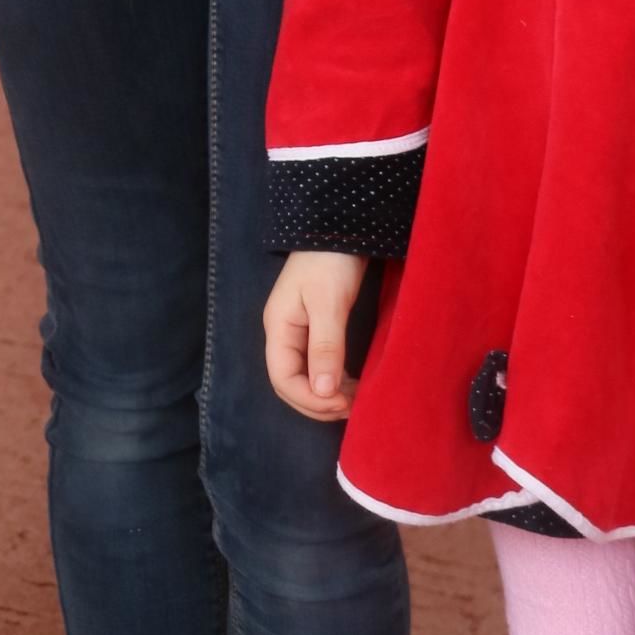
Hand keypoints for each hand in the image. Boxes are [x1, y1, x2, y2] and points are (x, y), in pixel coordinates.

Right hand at [265, 251, 368, 419]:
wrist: (343, 226)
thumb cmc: (331, 261)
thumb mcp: (328, 304)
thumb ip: (325, 347)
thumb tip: (323, 392)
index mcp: (279, 327)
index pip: (282, 378)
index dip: (309, 399)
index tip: (341, 404)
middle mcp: (284, 333)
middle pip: (291, 382)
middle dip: (318, 402)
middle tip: (352, 408)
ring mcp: (299, 330)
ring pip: (305, 376)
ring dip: (327, 394)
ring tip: (356, 401)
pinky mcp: (316, 326)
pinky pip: (319, 364)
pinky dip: (333, 380)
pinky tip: (352, 385)